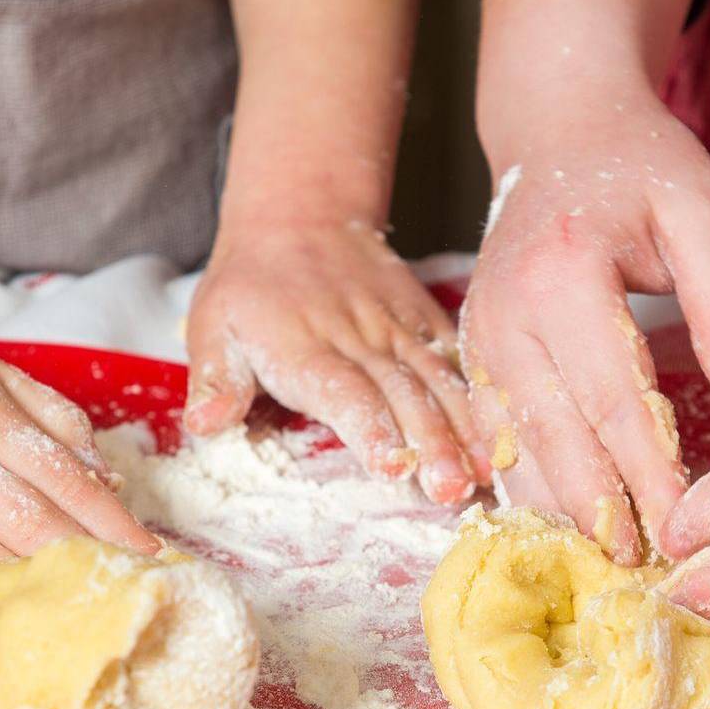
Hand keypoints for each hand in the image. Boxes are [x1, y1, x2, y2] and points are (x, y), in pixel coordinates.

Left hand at [185, 221, 483, 504]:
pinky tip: (504, 436)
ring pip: (438, 380)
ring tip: (485, 474)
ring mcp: (398, 329)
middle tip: (452, 490)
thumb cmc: (250, 288)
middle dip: (432, 444)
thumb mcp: (212, 327)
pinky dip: (482, 396)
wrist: (299, 217)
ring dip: (465, 429)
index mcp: (304, 347)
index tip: (394, 466)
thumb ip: (215, 381)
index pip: (345, 392)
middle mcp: (359, 338)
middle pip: (403, 394)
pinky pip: (457, 358)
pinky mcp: (424, 321)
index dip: (371, 430)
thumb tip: (205, 424)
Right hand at [461, 92, 709, 563]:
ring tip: (609, 564)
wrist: (558, 130)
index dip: (650, 473)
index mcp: (563, 275)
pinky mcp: (474, 355)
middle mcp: (506, 314)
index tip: (686, 530)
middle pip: (556, 437)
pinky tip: (565, 523)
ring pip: (516, 447)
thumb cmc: (641, 167)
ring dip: (560, 509)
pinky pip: (496, 435)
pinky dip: (529, 483)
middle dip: (602, 510)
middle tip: (645, 571)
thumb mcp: (703, 212)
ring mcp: (480, 337)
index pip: (612, 399)